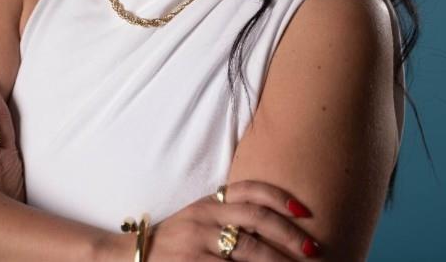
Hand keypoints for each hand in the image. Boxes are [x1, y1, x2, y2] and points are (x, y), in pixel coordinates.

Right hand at [105, 180, 321, 260]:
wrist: (133, 258)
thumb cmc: (175, 240)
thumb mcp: (200, 219)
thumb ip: (229, 216)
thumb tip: (274, 226)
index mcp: (209, 204)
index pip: (249, 191)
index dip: (279, 198)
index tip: (305, 211)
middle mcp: (205, 219)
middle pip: (255, 221)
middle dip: (288, 235)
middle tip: (312, 249)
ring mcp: (197, 245)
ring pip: (246, 251)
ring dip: (276, 261)